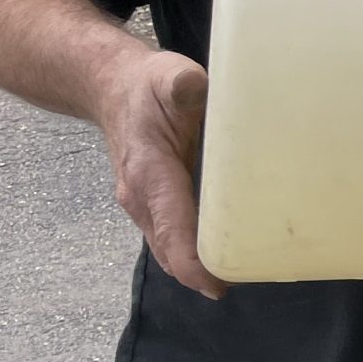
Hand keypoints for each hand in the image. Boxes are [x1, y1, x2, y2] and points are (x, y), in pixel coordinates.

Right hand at [99, 49, 223, 298]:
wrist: (112, 90)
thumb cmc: (146, 86)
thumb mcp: (166, 76)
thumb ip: (180, 84)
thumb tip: (192, 88)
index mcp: (149, 172)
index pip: (171, 228)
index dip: (192, 262)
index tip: (217, 285)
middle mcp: (141, 197)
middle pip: (170, 250)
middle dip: (202, 273)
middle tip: (250, 279)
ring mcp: (144, 204)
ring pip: (170, 247)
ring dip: (198, 266)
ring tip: (245, 272)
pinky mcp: (152, 203)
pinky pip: (172, 236)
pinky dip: (194, 251)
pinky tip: (228, 251)